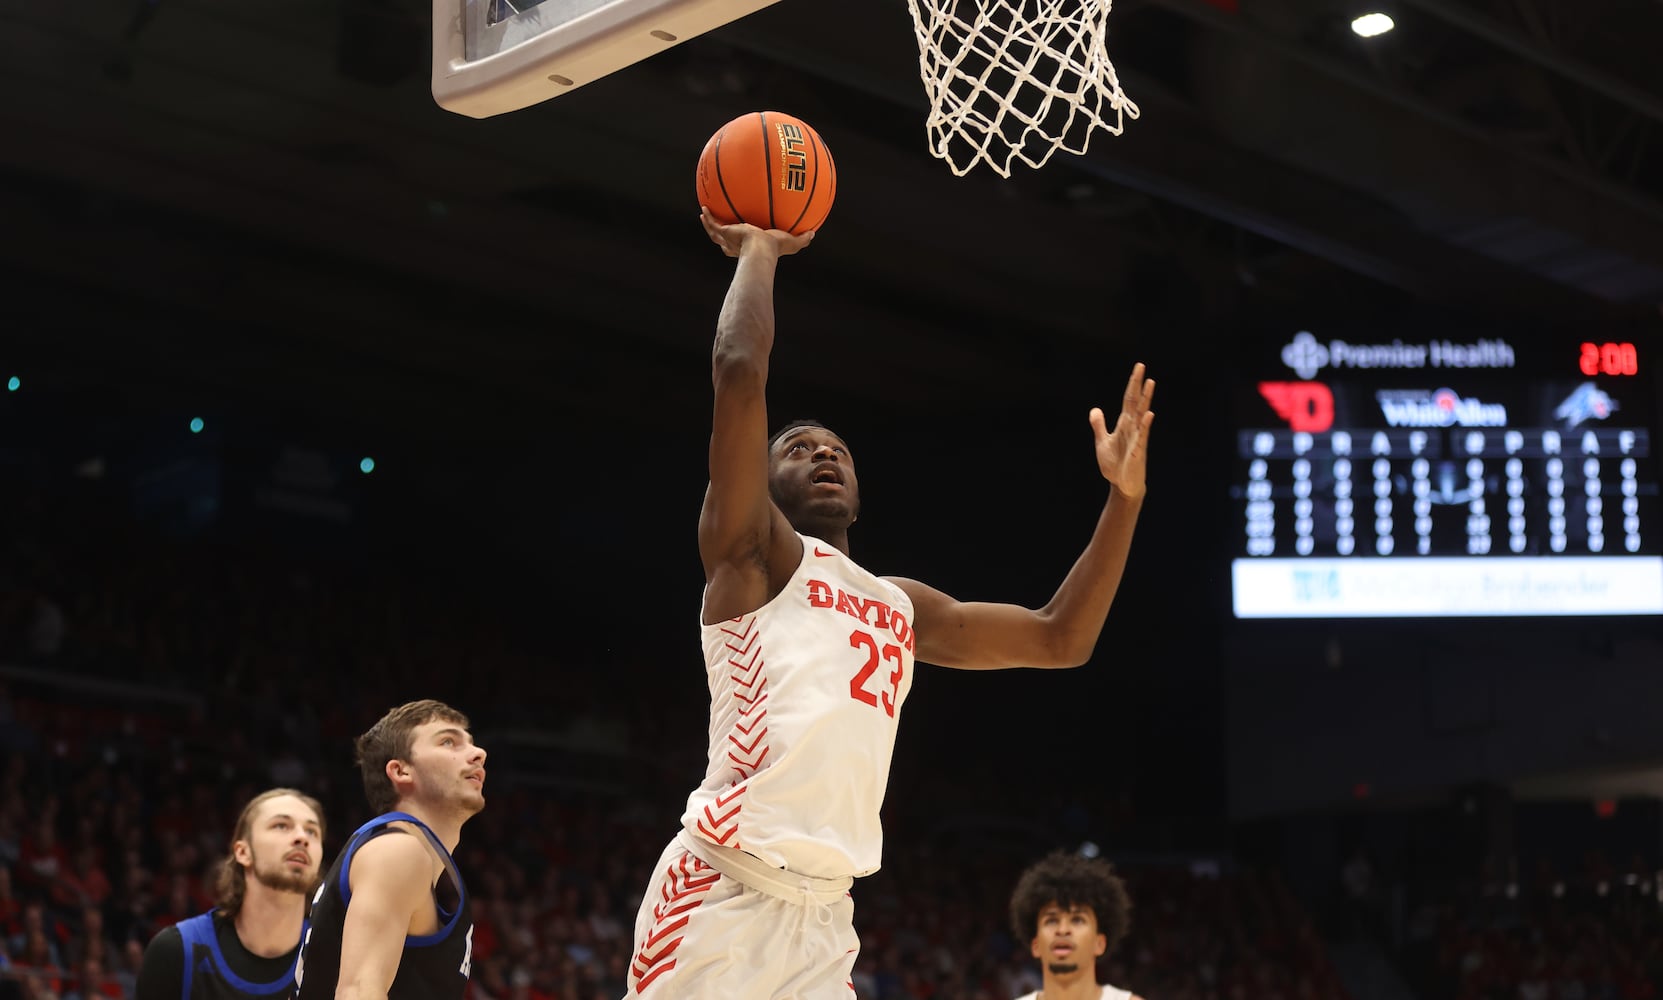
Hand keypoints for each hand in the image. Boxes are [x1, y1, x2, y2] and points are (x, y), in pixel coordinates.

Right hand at [700, 206, 814, 257]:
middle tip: (720, 227)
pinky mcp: (724, 232)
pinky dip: (708, 218)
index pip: (742, 247)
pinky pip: (713, 224)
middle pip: (725, 241)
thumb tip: (813, 233)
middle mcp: (736, 245)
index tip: (740, 235)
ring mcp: (728, 239)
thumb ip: (802, 239)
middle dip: (721, 235)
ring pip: (715, 232)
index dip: (740, 243)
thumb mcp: (792, 242)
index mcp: (749, 249)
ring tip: (704, 214)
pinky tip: (704, 208)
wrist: (760, 248)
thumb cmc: (775, 249)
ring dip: (709, 224)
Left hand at [1089, 362, 1155, 498]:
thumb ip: (1099, 425)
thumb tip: (1095, 409)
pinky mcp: (1138, 450)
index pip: (1128, 400)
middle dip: (1137, 384)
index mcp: (1124, 424)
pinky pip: (1142, 435)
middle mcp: (1132, 427)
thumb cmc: (1114, 464)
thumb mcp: (1102, 442)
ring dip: (1145, 398)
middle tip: (1141, 366)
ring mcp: (1137, 437)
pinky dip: (1145, 424)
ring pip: (1142, 414)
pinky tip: (1149, 413)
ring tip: (1150, 382)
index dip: (1131, 384)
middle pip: (1135, 401)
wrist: (1122, 485)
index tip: (1137, 368)